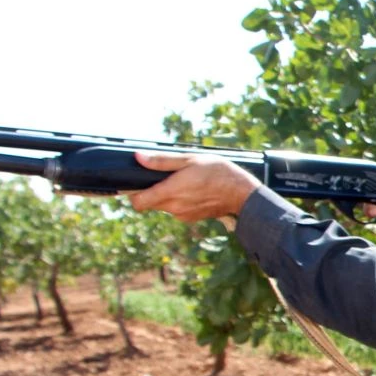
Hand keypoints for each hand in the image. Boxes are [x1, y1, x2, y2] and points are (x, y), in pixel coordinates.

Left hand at [129, 153, 259, 221]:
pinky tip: (193, 191)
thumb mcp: (189, 160)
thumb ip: (161, 161)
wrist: (242, 193)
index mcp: (170, 192)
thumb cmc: (218, 172)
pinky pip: (177, 210)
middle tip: (165, 177)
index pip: (138, 203)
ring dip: (167, 196)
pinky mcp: (191, 218)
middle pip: (150, 203)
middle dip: (152, 191)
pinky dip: (179, 202)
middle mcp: (174, 208)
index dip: (133, 194)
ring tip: (184, 182)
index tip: (138, 184)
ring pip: (164, 207)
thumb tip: (139, 158)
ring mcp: (183, 215)